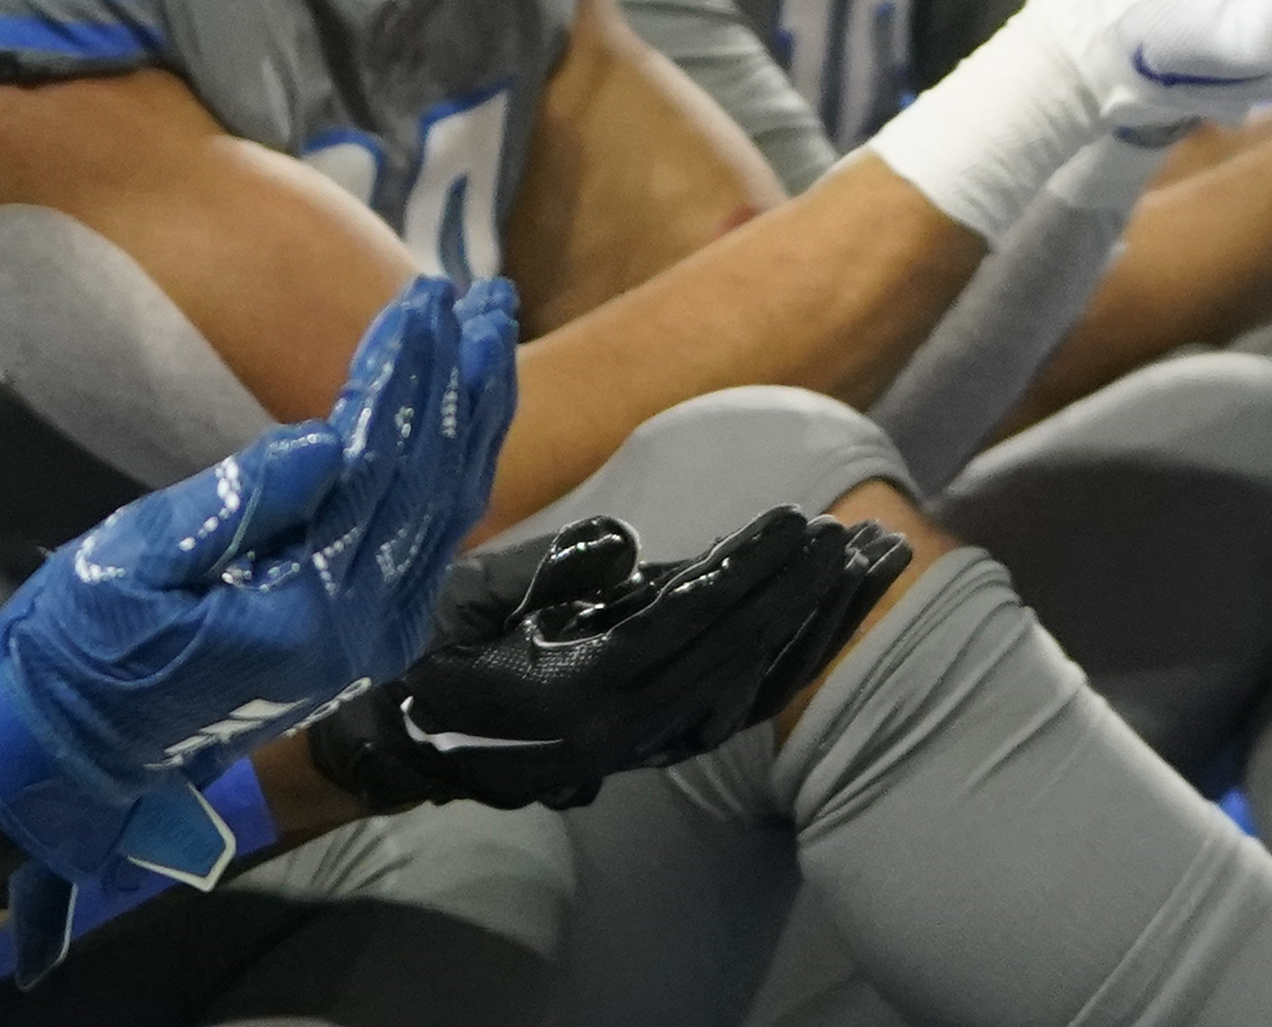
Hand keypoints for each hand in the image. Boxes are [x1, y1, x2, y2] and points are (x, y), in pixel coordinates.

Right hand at [0, 275, 515, 932]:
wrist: (72, 757)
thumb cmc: (81, 649)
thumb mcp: (131, 565)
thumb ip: (234, 505)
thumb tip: (329, 437)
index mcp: (306, 611)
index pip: (379, 467)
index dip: (402, 376)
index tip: (421, 300)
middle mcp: (362, 632)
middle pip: (435, 483)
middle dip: (464, 381)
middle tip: (490, 296)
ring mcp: (371, 642)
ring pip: (448, 508)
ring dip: (475, 416)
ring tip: (493, 334)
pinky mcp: (365, 641)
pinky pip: (431, 539)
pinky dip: (455, 467)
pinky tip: (467, 416)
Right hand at [295, 505, 908, 814]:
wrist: (402, 746)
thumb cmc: (433, 657)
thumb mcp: (475, 598)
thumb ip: (550, 566)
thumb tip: (626, 544)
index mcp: (576, 691)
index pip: (684, 624)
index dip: (748, 573)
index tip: (800, 521)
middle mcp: (619, 730)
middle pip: (733, 657)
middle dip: (802, 595)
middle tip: (857, 537)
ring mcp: (637, 746)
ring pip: (748, 687)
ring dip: (813, 629)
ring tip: (869, 570)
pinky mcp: (646, 749)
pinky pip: (733, 707)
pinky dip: (784, 664)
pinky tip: (826, 623)